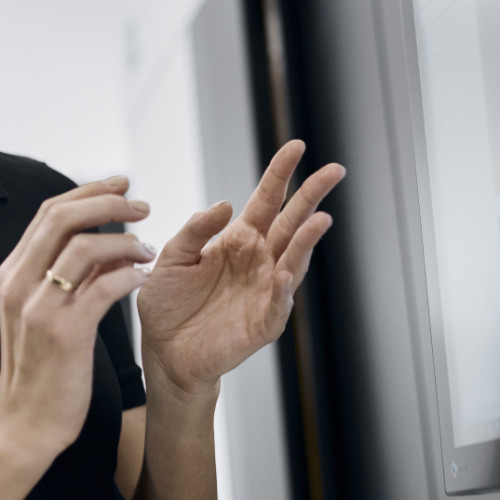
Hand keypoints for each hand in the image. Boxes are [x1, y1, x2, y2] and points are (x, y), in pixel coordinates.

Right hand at [0, 177, 155, 458]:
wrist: (23, 425)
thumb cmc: (41, 371)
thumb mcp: (44, 314)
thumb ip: (68, 277)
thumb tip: (109, 243)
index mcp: (12, 274)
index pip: (49, 212)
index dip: (88, 191)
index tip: (121, 185)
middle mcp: (19, 283)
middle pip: (62, 217)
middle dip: (107, 202)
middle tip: (142, 205)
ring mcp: (38, 307)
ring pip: (83, 246)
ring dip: (124, 240)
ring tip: (149, 248)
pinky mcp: (63, 332)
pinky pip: (102, 287)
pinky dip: (128, 275)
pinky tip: (144, 279)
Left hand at [137, 142, 342, 395]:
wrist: (164, 352)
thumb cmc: (169, 303)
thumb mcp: (172, 257)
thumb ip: (195, 230)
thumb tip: (225, 204)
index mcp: (239, 239)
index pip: (266, 199)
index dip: (280, 173)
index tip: (296, 147)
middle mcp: (259, 260)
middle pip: (291, 222)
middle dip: (312, 196)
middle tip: (334, 170)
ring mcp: (266, 290)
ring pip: (293, 259)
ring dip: (307, 241)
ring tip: (320, 219)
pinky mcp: (264, 323)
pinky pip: (278, 304)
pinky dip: (283, 290)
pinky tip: (284, 275)